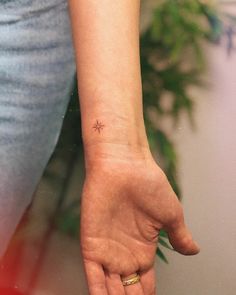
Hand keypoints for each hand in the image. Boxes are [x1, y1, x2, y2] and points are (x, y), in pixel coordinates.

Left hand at [80, 145, 199, 294]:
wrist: (125, 166)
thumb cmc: (149, 185)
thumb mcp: (171, 214)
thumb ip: (180, 236)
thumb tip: (194, 251)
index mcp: (143, 249)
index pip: (144, 282)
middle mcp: (124, 253)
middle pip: (127, 289)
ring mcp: (108, 250)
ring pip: (110, 288)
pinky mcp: (92, 245)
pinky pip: (93, 276)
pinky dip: (97, 293)